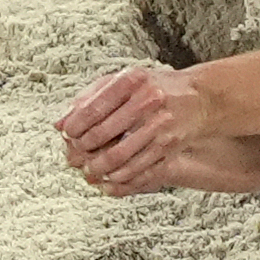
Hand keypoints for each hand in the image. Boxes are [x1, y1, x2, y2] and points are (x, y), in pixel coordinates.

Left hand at [56, 66, 205, 196]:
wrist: (200, 98)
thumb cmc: (155, 88)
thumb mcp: (123, 81)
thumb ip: (89, 98)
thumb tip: (59, 124)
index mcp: (132, 81)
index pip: (92, 109)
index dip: (74, 127)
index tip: (68, 135)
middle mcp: (148, 101)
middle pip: (102, 134)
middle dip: (83, 150)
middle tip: (76, 156)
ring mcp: (160, 125)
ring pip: (119, 156)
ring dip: (99, 168)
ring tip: (91, 171)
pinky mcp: (170, 145)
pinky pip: (139, 168)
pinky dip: (121, 177)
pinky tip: (111, 178)